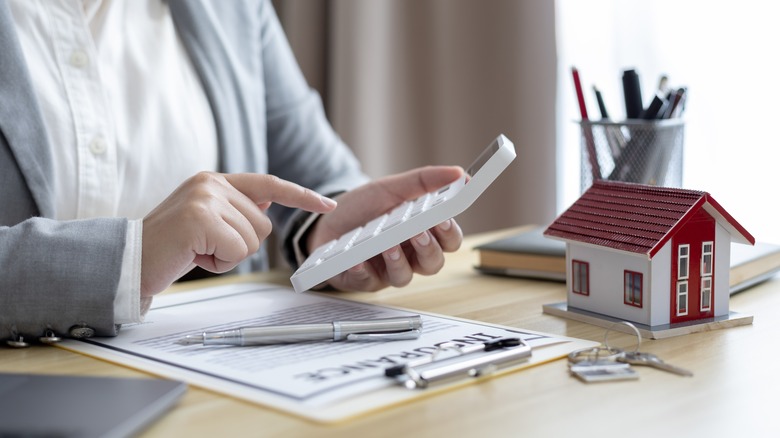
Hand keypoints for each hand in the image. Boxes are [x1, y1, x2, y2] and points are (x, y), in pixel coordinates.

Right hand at [141, 172, 336, 296]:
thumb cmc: (170, 246)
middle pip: (263, 225)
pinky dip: (219, 264)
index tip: (329, 204)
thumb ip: (235, 209)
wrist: (129, 261)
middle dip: (240, 246)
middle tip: (204, 247)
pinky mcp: (200, 219)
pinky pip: (237, 252)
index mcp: (214, 180)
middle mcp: (211, 183)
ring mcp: (205, 199)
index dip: (301, 196)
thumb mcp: (205, 220)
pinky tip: (194, 257)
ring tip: (196, 250)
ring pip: (252, 241)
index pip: (269, 184)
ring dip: (227, 256)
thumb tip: (267, 204)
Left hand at [308, 165, 464, 290]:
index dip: (450, 233)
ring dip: (398, 261)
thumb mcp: (393, 188)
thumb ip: (425, 181)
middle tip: (418, 233)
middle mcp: (409, 255)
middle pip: (433, 264)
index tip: (444, 219)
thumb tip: (460, 173)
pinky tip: (358, 260)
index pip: (449, 240)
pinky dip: (363, 270)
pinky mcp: (364, 280)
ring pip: (404, 277)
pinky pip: (368, 281)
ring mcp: (387, 270)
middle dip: (428, 250)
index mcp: (423, 232)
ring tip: (387, 245)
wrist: (327, 219)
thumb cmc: (365, 206)